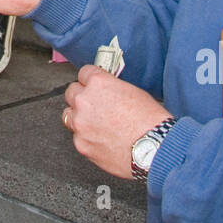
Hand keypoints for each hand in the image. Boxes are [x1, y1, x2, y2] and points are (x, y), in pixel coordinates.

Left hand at [63, 65, 173, 179]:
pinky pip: (78, 137)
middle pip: (71, 92)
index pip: (83, 73)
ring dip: (79, 116)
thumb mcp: (133, 91)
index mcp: (98, 83)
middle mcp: (84, 101)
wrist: (154, 149)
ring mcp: (80, 124)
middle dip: (82, 97)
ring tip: (95, 123)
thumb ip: (111, 88)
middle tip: (94, 105)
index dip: (91, 79)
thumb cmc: (149, 121)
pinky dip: (87, 138)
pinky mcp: (81, 144)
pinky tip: (101, 140)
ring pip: (69, 115)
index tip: (93, 84)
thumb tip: (106, 91)